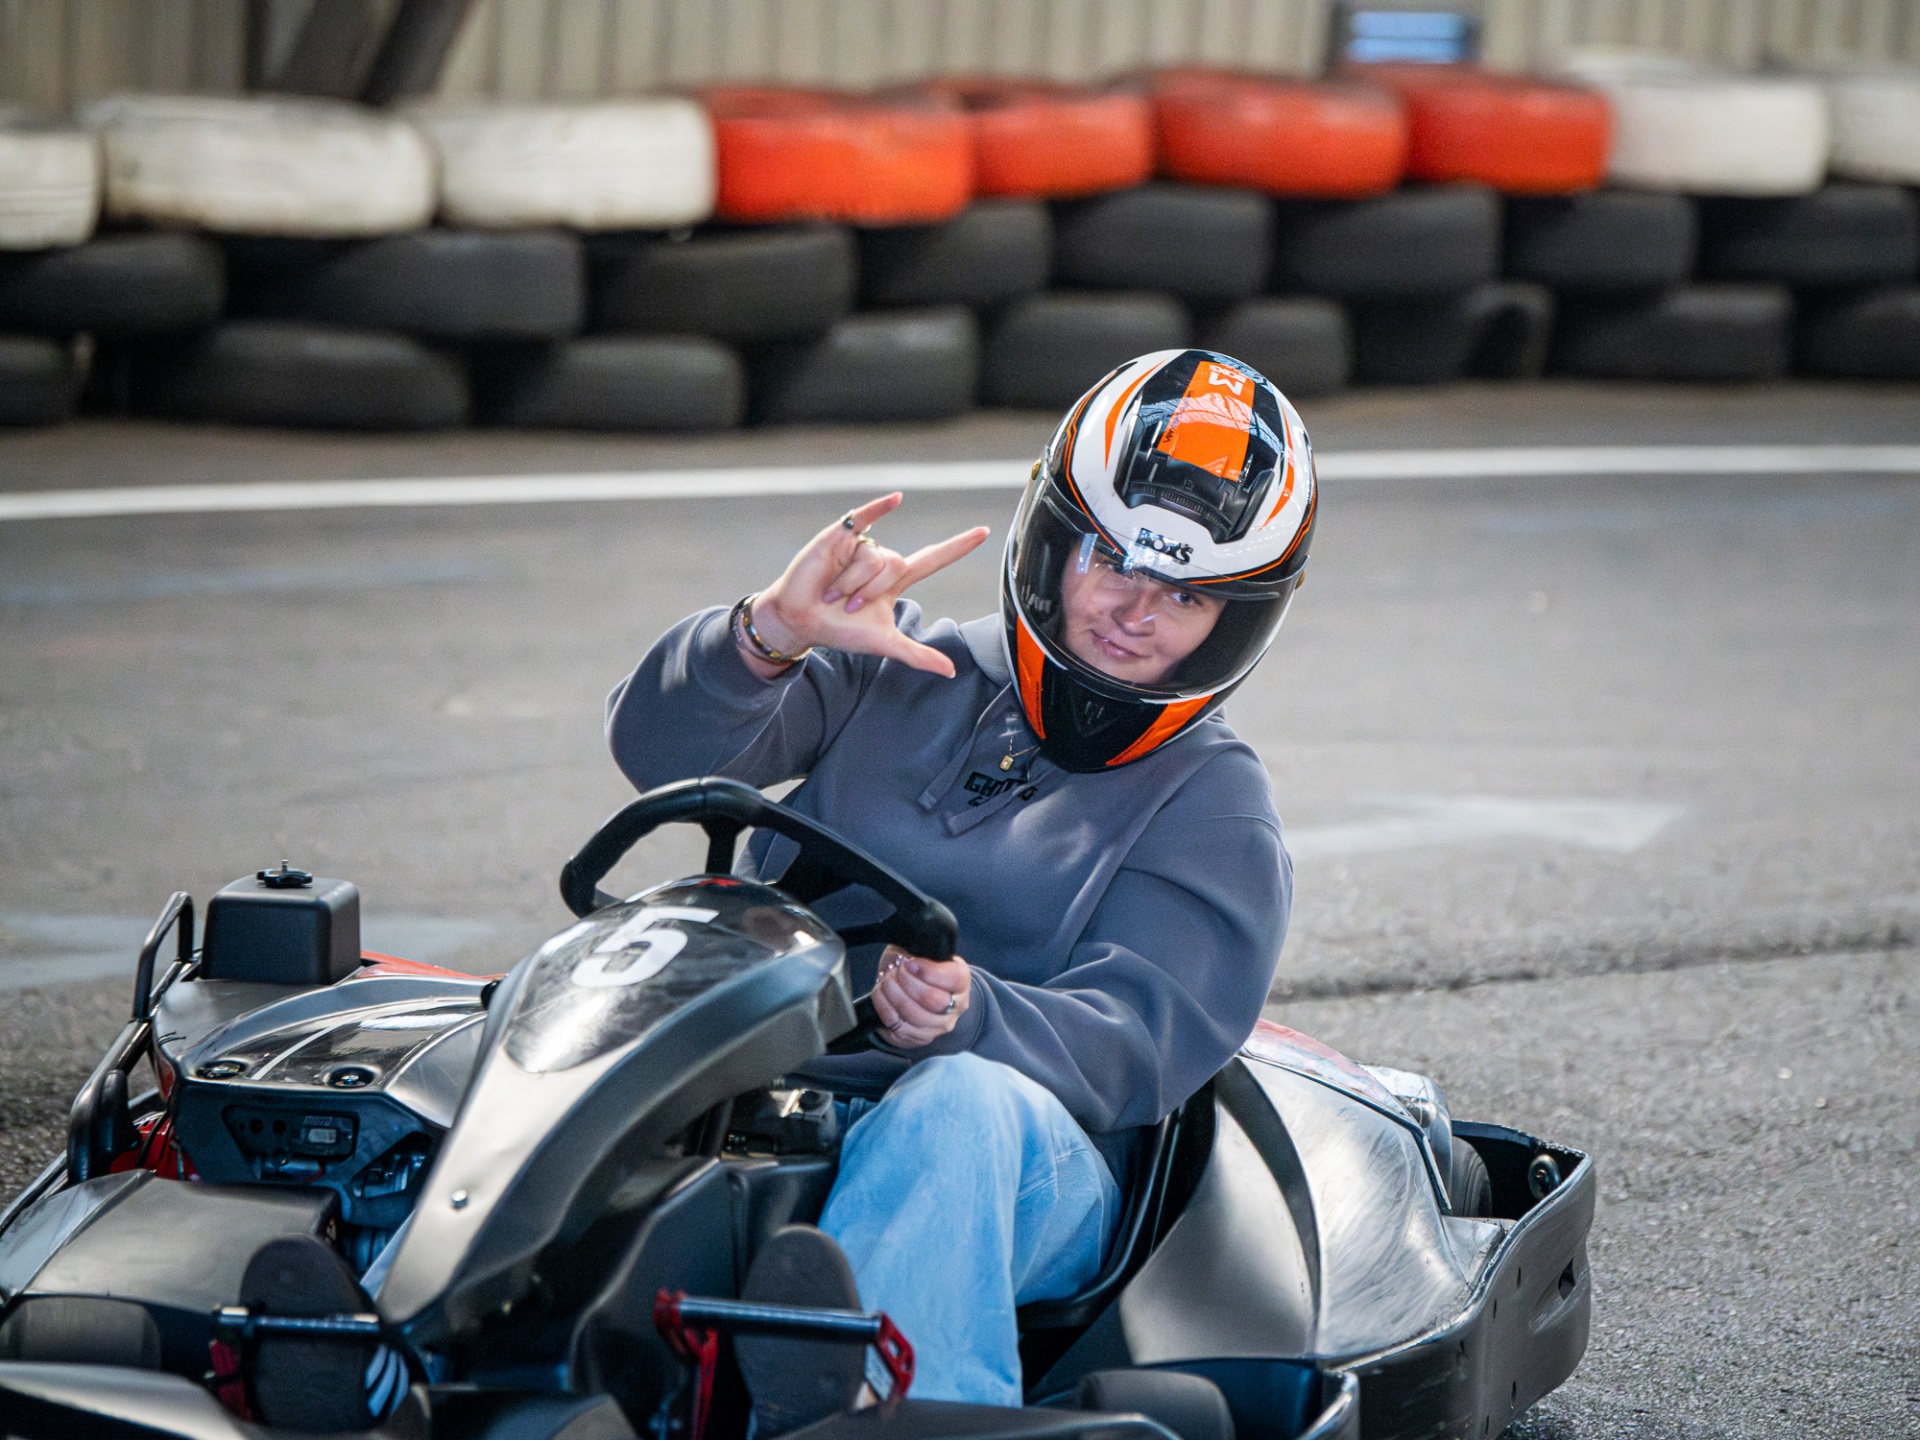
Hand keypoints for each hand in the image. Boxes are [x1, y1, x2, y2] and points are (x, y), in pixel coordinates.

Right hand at [741, 494, 989, 679]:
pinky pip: (865, 517)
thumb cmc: (839, 631)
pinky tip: (896, 500)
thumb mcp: (883, 643)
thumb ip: (918, 655)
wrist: (799, 621)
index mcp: (895, 581)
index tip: (984, 532)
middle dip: (870, 589)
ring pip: (874, 556)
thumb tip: (951, 672)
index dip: (957, 547)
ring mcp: (861, 546)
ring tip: (831, 593)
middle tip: (846, 605)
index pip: (933, 559)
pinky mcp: (841, 535)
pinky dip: (879, 508)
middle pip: (898, 564)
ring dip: (851, 580)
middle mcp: (881, 560)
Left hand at [871, 946, 970, 1048]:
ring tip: (886, 980)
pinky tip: (880, 994)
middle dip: (907, 982)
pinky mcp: (920, 1037)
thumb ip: (919, 951)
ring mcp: (939, 1025)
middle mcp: (956, 1006)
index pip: (953, 978)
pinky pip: (897, 1025)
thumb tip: (905, 956)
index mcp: (962, 981)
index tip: (908, 963)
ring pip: (913, 1014)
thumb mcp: (923, 952)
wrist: (919, 993)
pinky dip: (884, 1007)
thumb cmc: (920, 968)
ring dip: (893, 994)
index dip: (928, 971)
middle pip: (932, 999)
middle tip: (895, 971)